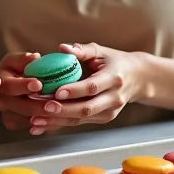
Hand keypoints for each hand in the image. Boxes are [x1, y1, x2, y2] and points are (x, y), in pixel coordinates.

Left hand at [0, 44, 140, 135]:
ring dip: (58, 120)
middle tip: (42, 107)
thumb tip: (62, 48)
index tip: (56, 91)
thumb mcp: (100, 51)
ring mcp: (110, 111)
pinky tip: (42, 125)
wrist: (138, 78)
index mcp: (114, 78)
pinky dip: (60, 124)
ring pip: (82, 118)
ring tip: (36, 119)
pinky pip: (80, 122)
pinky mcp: (103, 119)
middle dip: (63, 109)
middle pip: (87, 108)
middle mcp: (114, 98)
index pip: (93, 87)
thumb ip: (81, 50)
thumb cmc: (114, 61)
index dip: (74, 90)